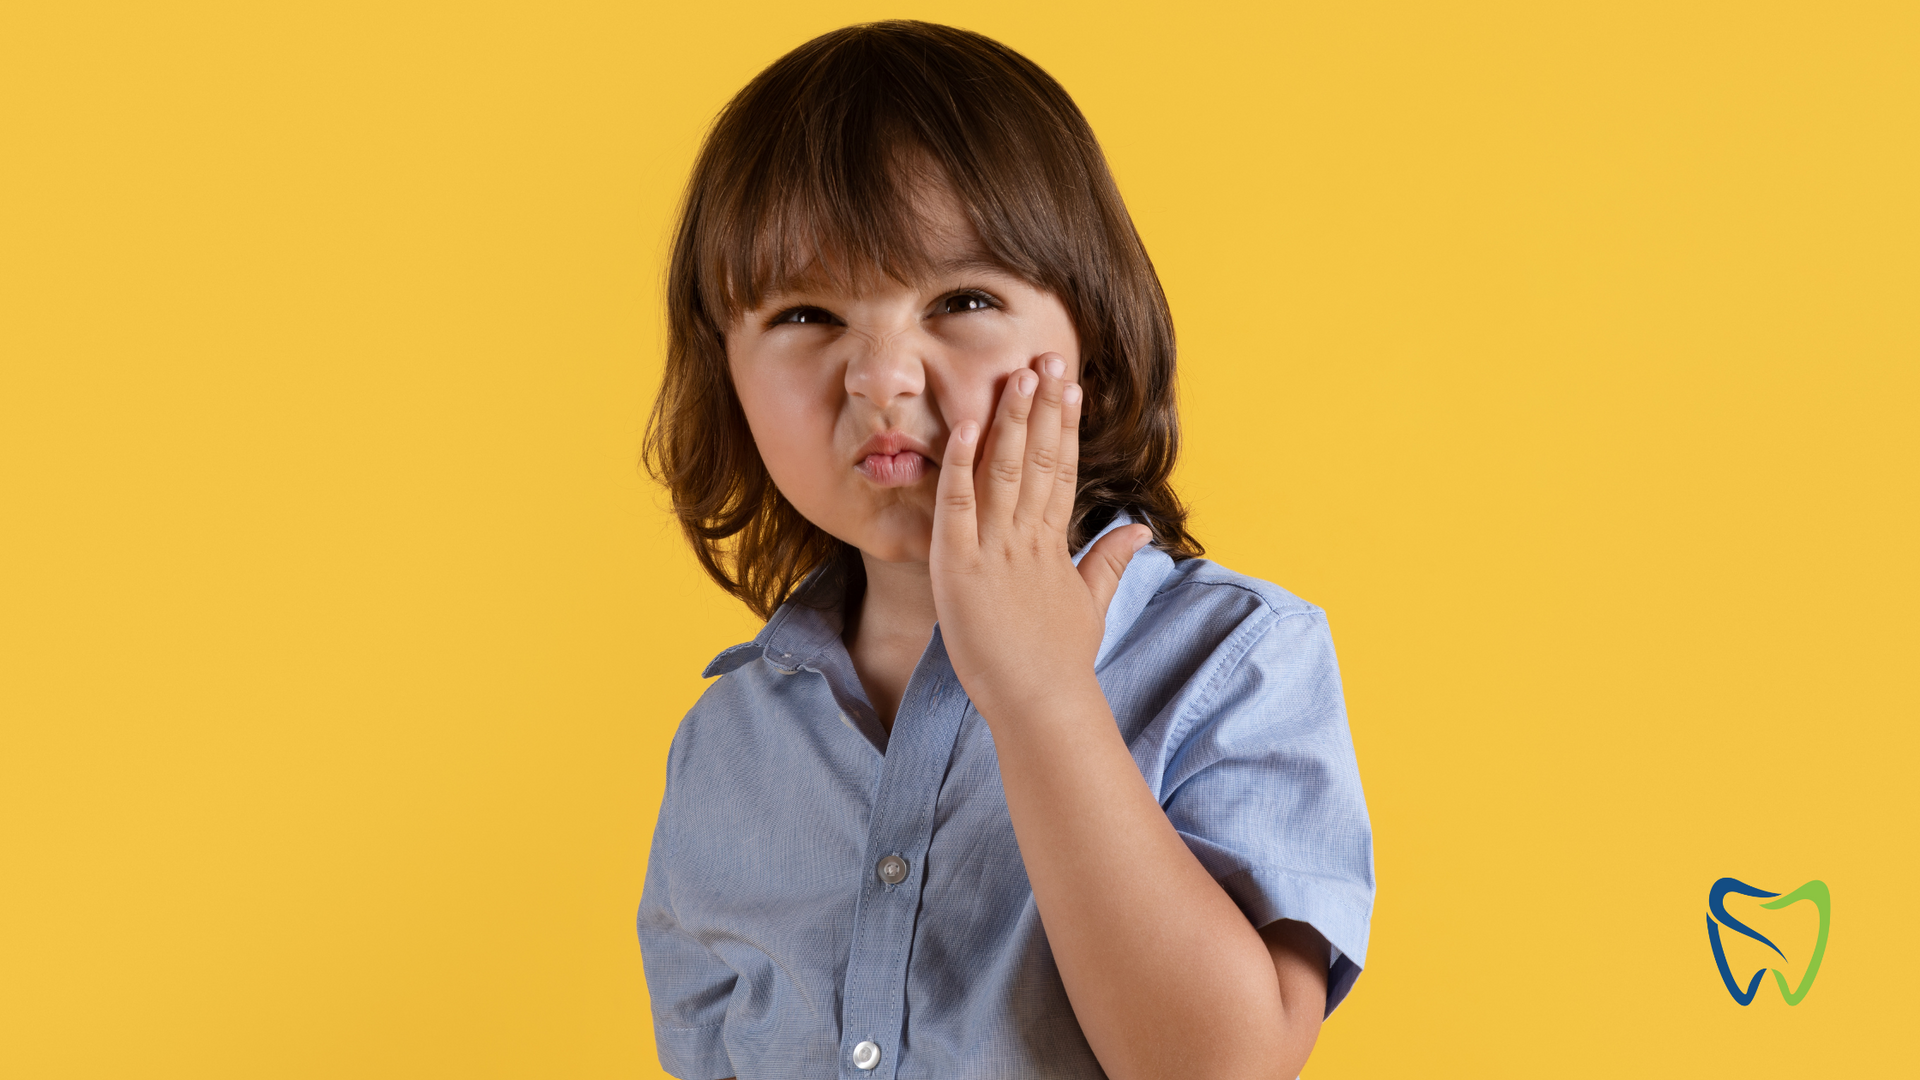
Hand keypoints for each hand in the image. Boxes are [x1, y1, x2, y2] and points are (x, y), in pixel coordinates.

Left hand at [929, 353, 1152, 719]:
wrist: (1040, 705)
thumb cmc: (1058, 663)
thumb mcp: (1090, 605)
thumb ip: (1110, 563)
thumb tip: (1139, 532)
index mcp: (1052, 546)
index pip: (1061, 471)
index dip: (1064, 426)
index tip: (1070, 385)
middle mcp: (1027, 540)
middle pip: (1038, 460)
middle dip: (1043, 407)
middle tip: (1048, 356)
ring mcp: (994, 551)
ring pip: (1003, 472)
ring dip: (1010, 421)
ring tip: (1019, 375)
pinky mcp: (959, 569)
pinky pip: (957, 507)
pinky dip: (959, 466)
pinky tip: (964, 427)